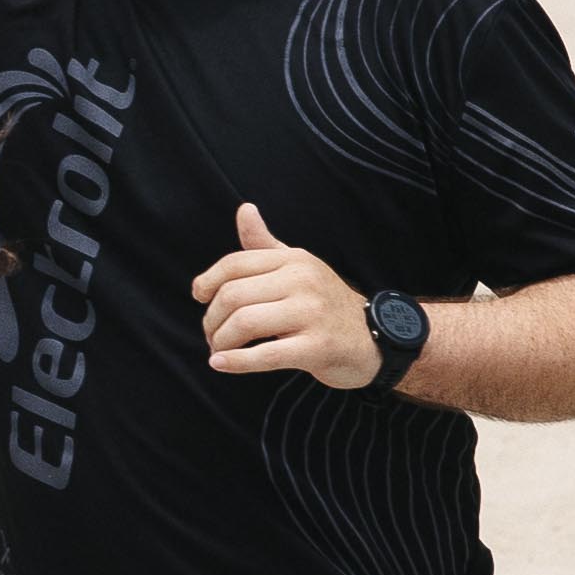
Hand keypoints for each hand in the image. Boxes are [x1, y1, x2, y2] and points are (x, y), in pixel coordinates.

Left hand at [195, 206, 384, 386]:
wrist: (374, 338)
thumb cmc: (325, 303)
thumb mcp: (298, 267)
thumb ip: (265, 244)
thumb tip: (244, 209)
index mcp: (294, 260)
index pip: (235, 264)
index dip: (208, 281)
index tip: (200, 297)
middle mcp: (302, 280)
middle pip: (233, 296)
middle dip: (212, 320)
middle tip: (212, 335)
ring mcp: (311, 314)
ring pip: (244, 323)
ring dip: (221, 342)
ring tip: (219, 351)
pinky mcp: (317, 347)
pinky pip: (266, 355)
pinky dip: (236, 362)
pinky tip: (220, 364)